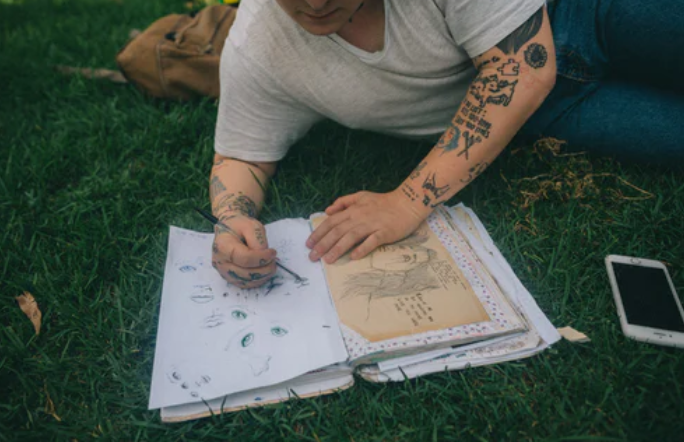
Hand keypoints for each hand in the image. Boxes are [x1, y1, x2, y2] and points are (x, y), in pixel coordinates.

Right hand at [212, 215, 276, 287]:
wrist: (229, 231)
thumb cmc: (239, 226)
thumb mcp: (250, 225)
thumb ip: (257, 239)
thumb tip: (263, 254)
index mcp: (223, 246)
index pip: (245, 258)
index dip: (262, 258)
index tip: (273, 252)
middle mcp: (220, 262)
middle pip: (245, 273)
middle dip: (264, 269)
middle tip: (274, 261)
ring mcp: (223, 272)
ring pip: (246, 282)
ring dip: (263, 276)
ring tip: (270, 265)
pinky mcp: (229, 278)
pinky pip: (245, 285)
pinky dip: (257, 281)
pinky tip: (264, 272)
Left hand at [306, 189, 427, 263]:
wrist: (407, 203)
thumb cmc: (384, 202)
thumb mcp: (361, 196)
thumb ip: (344, 201)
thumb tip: (328, 211)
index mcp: (353, 210)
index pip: (331, 222)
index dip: (319, 233)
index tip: (308, 244)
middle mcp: (359, 217)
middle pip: (337, 231)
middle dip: (323, 244)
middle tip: (312, 256)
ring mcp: (372, 225)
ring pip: (351, 237)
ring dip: (337, 249)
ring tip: (327, 260)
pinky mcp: (384, 232)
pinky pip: (371, 241)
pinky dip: (362, 248)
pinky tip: (353, 257)